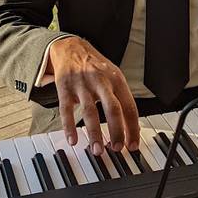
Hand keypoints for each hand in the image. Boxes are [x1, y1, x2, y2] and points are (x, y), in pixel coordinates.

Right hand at [47, 36, 139, 154]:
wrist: (70, 47)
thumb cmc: (95, 66)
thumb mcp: (113, 76)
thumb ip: (121, 99)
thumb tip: (132, 127)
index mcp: (116, 79)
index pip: (129, 106)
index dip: (132, 128)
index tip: (132, 145)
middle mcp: (101, 81)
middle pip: (113, 109)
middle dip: (116, 131)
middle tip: (117, 148)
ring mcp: (82, 84)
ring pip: (90, 111)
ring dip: (94, 133)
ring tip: (97, 150)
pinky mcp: (64, 87)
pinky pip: (66, 109)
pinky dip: (69, 126)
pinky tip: (72, 140)